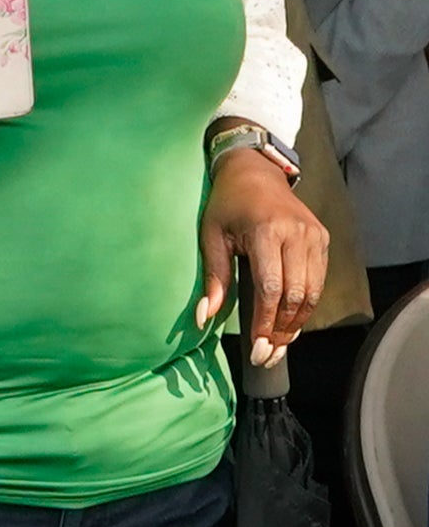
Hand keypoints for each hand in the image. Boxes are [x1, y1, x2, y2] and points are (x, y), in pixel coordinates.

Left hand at [201, 144, 326, 363]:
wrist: (255, 172)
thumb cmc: (226, 203)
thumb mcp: (210, 235)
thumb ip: (213, 278)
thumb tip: (202, 318)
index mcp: (267, 232)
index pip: (271, 289)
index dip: (266, 322)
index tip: (258, 348)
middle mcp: (297, 235)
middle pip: (297, 295)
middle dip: (284, 330)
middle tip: (268, 354)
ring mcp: (315, 236)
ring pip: (313, 292)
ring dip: (297, 322)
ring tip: (279, 343)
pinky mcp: (323, 239)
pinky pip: (319, 280)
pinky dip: (306, 305)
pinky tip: (291, 320)